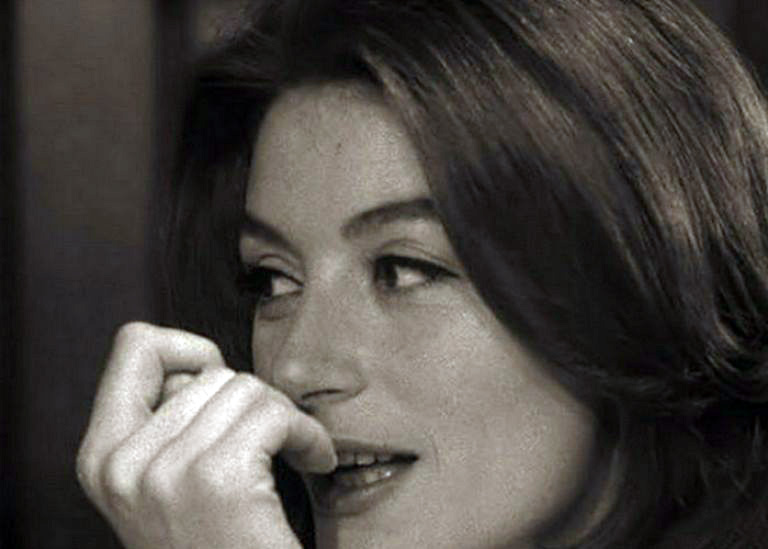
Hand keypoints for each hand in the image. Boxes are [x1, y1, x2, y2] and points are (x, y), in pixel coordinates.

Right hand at [76, 322, 335, 548]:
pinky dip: (309, 435)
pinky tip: (315, 461)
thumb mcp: (164, 485)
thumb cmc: (216, 543)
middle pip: (212, 372)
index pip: (134, 346)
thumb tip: (208, 366)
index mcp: (100, 457)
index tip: (220, 381)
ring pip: (248, 389)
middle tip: (272, 441)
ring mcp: (164, 472)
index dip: (188, 349)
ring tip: (293, 454)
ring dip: (285, 419)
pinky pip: (276, 415)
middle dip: (255, 402)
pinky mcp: (216, 479)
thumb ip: (168, 423)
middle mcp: (121, 463)